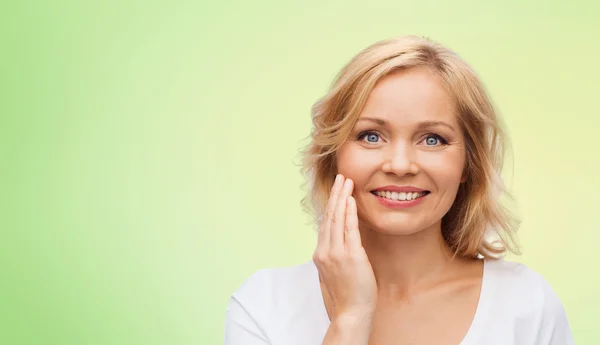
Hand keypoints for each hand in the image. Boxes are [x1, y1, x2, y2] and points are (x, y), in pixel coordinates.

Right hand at [313, 174, 377, 319]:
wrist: (351, 312)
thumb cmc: (347, 293)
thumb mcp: (335, 270)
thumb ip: (335, 253)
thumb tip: (340, 240)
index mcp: (320, 253)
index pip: (325, 222)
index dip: (330, 204)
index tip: (336, 190)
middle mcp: (325, 250)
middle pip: (329, 216)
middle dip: (335, 194)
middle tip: (341, 177)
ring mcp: (336, 253)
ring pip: (337, 219)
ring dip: (342, 198)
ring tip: (346, 182)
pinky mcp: (351, 256)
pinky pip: (349, 229)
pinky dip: (349, 213)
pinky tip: (351, 200)